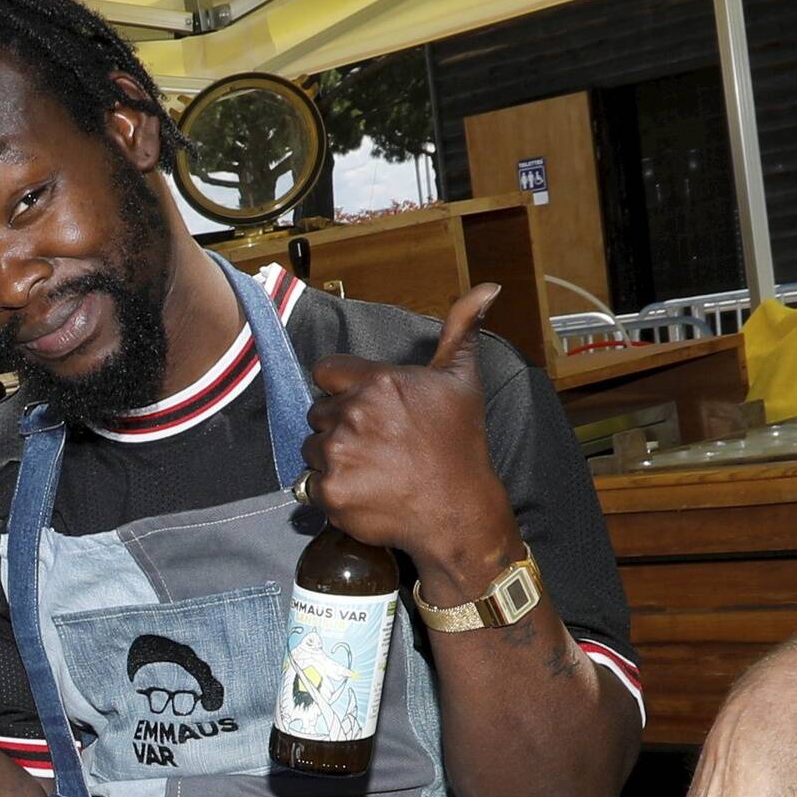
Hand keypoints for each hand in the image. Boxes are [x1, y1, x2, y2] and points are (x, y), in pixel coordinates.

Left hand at [300, 281, 526, 590]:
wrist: (458, 510)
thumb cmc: (460, 443)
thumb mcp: (463, 379)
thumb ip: (461, 329)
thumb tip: (488, 286)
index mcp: (378, 381)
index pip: (325, 372)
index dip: (343, 389)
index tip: (368, 408)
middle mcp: (354, 413)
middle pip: (318, 412)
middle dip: (339, 425)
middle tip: (375, 444)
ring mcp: (339, 454)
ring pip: (312, 448)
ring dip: (333, 457)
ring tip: (371, 468)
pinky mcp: (330, 491)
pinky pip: (309, 484)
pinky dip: (330, 490)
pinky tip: (362, 491)